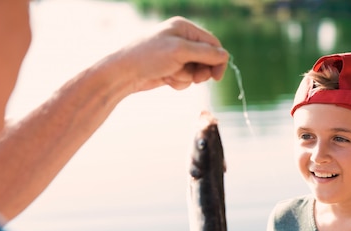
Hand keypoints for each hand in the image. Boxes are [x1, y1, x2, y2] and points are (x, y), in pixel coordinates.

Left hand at [105, 16, 228, 92]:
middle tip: (195, 78)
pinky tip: (166, 79)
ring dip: (187, 77)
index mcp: (185, 28)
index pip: (213, 43)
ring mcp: (177, 55)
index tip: (216, 77)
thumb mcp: (180, 51)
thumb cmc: (149, 57)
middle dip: (201, 71)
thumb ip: (205, 53)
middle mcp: (182, 40)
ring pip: (197, 71)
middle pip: (207, 59)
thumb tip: (225, 56)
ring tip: (172, 75)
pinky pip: (186, 79)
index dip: (218, 60)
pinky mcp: (172, 68)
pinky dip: (179, 82)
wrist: (125, 73)